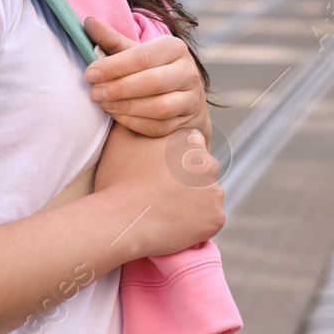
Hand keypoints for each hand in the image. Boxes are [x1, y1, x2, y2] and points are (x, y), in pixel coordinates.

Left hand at [83, 15, 208, 139]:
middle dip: (119, 89)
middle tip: (94, 93)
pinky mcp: (187, 120)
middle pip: (152, 82)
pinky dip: (136, 123)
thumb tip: (88, 22)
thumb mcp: (134, 52)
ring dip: (127, 107)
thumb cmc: (151, 69)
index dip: (113, 66)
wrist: (181, 95)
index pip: (142, 57)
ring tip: (104, 105)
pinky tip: (117, 116)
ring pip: (159, 107)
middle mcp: (188, 71)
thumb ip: (111, 39)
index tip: (89, 74)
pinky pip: (160, 126)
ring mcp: (191, 98)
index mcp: (174, 48)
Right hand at [93, 122, 223, 260]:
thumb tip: (132, 109)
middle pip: (202, 171)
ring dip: (194, 202)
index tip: (158, 171)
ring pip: (207, 196)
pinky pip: (209, 220)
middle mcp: (209, 162)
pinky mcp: (216, 217)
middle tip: (162, 192)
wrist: (120, 222)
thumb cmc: (117, 180)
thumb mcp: (120, 140)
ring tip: (167, 210)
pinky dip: (197, 224)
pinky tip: (175, 224)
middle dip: (188, 179)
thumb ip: (134, 121)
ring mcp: (215, 191)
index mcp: (190, 140)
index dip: (174, 159)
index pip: (191, 146)